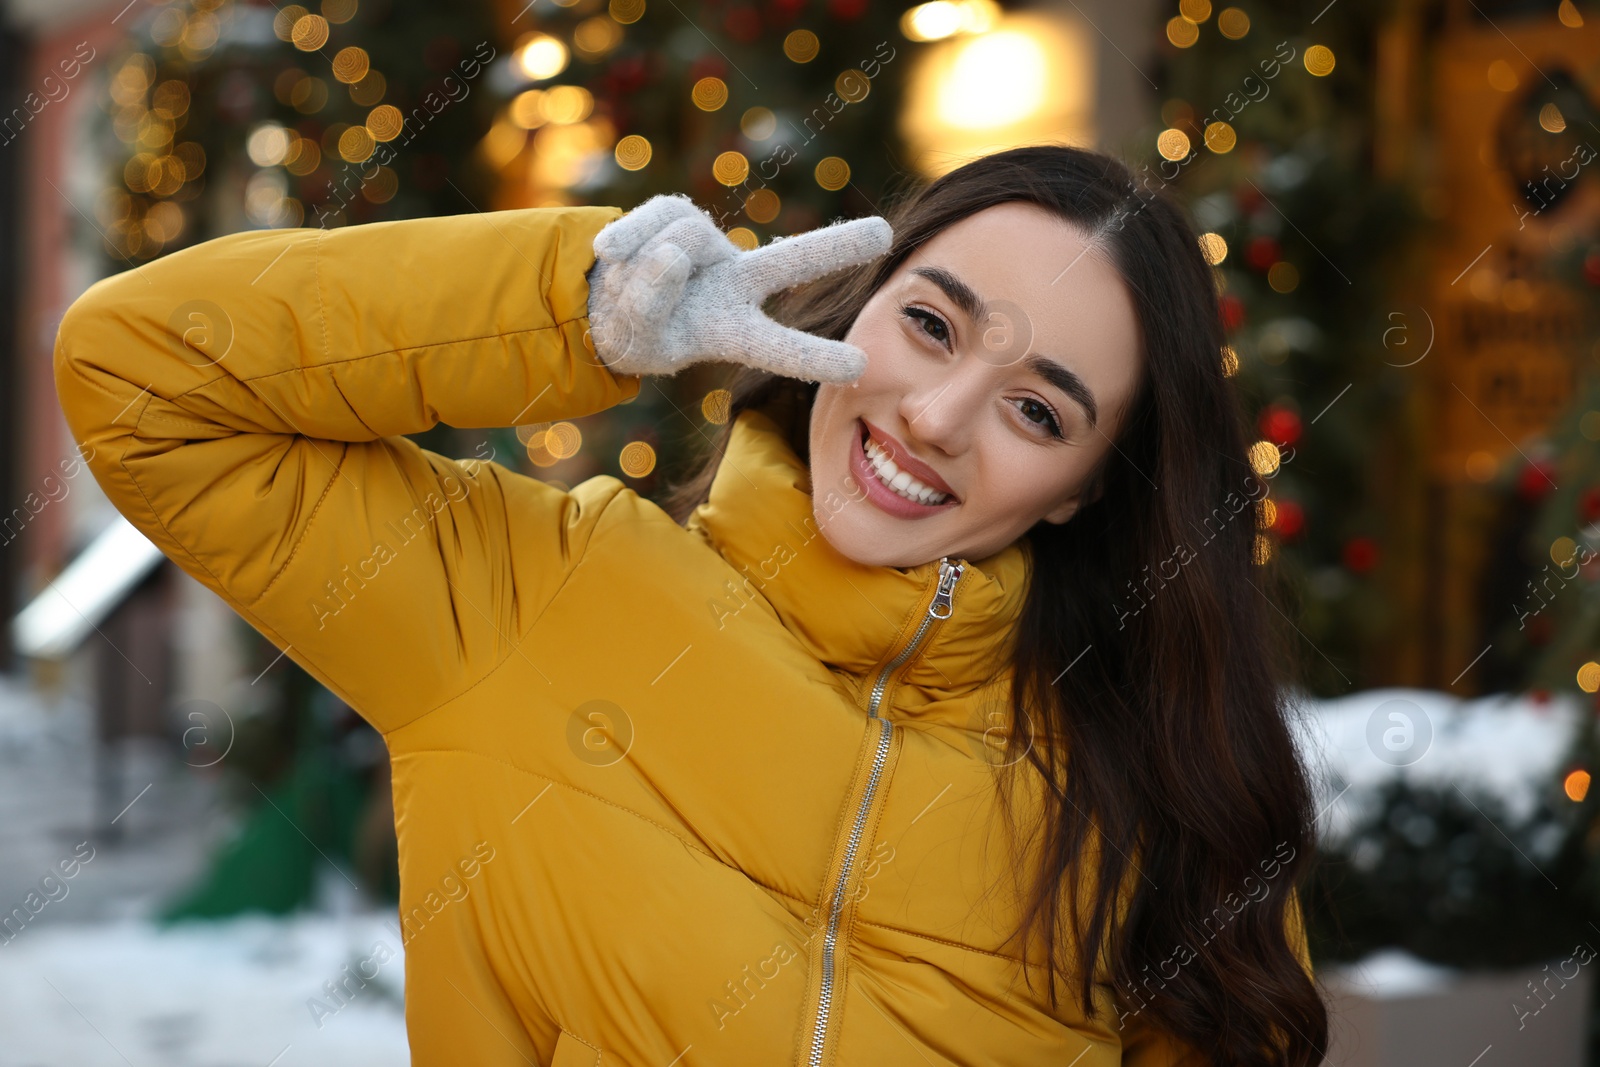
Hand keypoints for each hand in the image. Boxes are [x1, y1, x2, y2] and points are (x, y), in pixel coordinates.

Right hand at [584, 193, 891, 382]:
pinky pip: (654, 220)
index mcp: (734, 331)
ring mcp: (710, 245)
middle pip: (791, 262)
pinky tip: (610, 253)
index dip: (814, 357)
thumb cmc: (631, 330)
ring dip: (642, 272)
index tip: (861, 366)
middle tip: (885, 235)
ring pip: (682, 244)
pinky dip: (626, 239)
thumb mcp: (638, 339)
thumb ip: (650, 303)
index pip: (779, 347)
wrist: (595, 298)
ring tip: (626, 284)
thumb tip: (669, 253)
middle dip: (835, 249)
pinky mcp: (677, 212)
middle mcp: (736, 284)